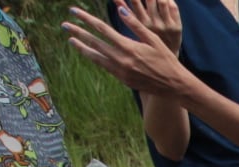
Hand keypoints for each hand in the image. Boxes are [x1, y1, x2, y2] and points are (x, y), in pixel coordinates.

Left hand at [63, 4, 190, 94]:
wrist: (174, 86)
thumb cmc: (166, 59)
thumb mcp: (153, 39)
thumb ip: (135, 25)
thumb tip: (120, 9)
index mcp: (128, 47)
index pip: (102, 29)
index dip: (86, 19)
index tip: (74, 12)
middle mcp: (121, 60)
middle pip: (95, 42)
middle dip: (78, 32)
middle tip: (65, 25)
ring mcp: (120, 71)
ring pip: (96, 57)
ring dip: (82, 48)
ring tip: (71, 40)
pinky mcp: (123, 79)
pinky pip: (105, 67)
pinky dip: (95, 58)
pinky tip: (89, 53)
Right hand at [116, 0, 178, 57]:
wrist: (168, 60)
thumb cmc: (148, 43)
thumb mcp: (137, 29)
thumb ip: (128, 13)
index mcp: (142, 24)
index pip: (136, 2)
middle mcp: (154, 24)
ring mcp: (166, 25)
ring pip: (162, 1)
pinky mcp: (177, 26)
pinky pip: (173, 7)